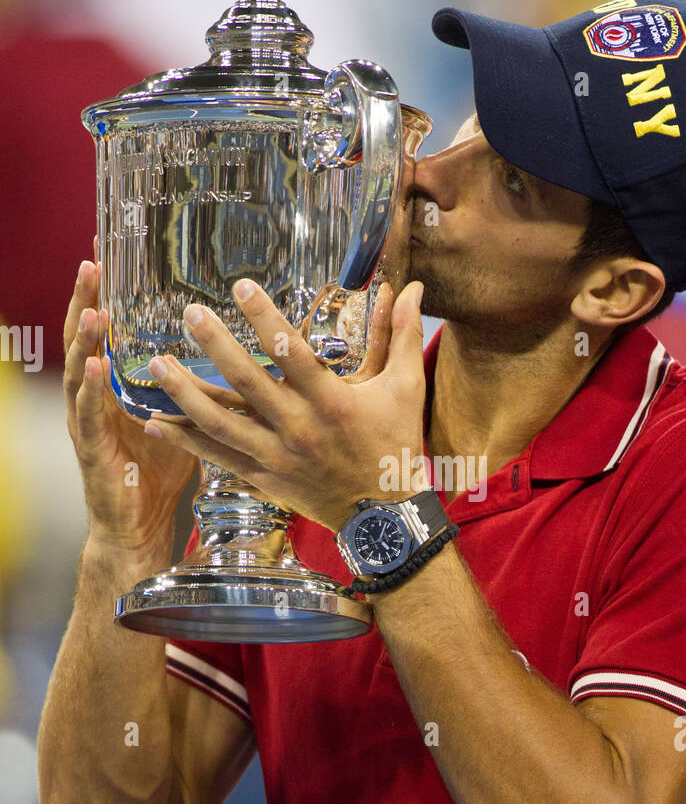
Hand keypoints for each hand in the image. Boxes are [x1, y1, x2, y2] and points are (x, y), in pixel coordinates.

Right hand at [63, 252, 197, 553]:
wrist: (137, 525)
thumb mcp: (181, 419)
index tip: (107, 252)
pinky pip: (89, 415)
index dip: (105, 293)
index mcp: (114, 386)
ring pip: (79, 371)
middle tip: (91, 263)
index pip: (107, 329)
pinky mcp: (91, 449)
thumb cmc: (158, 473)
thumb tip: (234, 356)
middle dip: (85, 300)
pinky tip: (96, 366)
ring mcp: (88, 422)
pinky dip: (91, 389)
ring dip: (84, 339)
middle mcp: (95, 397)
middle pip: (84, 340)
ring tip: (93, 310)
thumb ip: (195, 387)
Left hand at [141, 279, 427, 533]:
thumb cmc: (395, 444)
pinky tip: (154, 421)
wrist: (383, 517)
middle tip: (189, 313)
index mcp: (331, 401)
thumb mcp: (405, 388)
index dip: (264, 317)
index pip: (290, 351)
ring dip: (184, 393)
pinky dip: (184, 440)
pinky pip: (216, 456)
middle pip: (246, 382)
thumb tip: (413, 286)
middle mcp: (298, 427)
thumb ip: (404, 335)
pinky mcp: (262, 477)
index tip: (241, 286)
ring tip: (155, 365)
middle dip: (214, 345)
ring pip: (220, 422)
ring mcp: (276, 456)